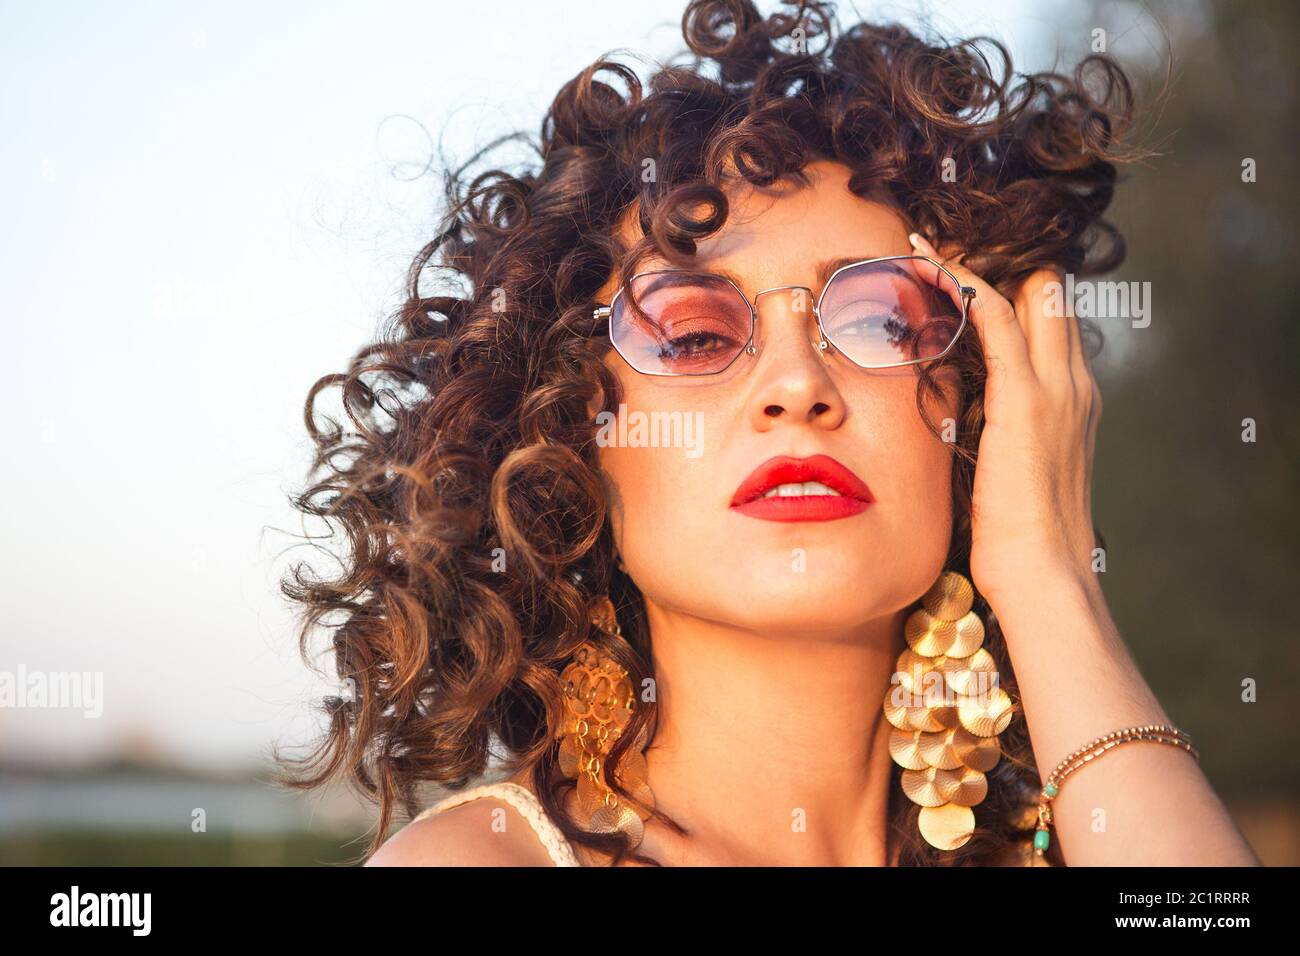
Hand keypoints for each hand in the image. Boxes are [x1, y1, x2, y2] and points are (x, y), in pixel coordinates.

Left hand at [909, 233, 1101, 611]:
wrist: (1045, 576)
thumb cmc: (1019, 542)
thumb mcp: (1009, 476)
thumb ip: (994, 439)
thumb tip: (954, 429)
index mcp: (1073, 401)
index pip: (1051, 319)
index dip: (1009, 289)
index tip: (953, 279)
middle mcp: (1074, 383)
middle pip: (1048, 291)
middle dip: (994, 265)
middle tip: (932, 254)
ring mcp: (1056, 388)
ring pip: (1027, 289)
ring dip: (970, 264)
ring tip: (918, 249)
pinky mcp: (1025, 398)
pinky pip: (994, 314)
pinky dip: (960, 283)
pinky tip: (924, 267)